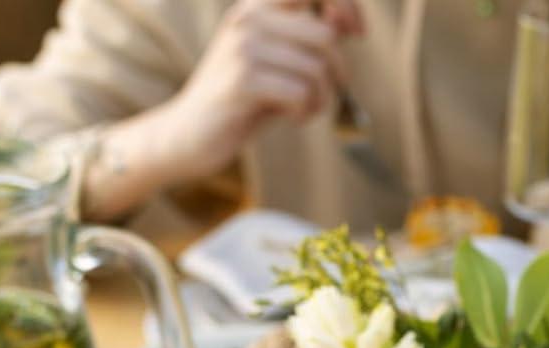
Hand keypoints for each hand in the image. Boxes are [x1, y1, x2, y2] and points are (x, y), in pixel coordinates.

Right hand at [157, 0, 362, 179]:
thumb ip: (309, 39)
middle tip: (324, 95)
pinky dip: (306, 113)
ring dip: (322, 99)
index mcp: (257, 5)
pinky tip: (294, 118)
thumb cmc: (244, 100)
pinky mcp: (243, 81)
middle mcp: (248, 17)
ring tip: (305, 110)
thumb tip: (348, 22)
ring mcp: (243, 47)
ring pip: (316, 69)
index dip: (346, 3)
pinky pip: (301, 95)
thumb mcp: (279, 62)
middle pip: (325, 37)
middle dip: (337, 73)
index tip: (358, 32)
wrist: (190, 133)